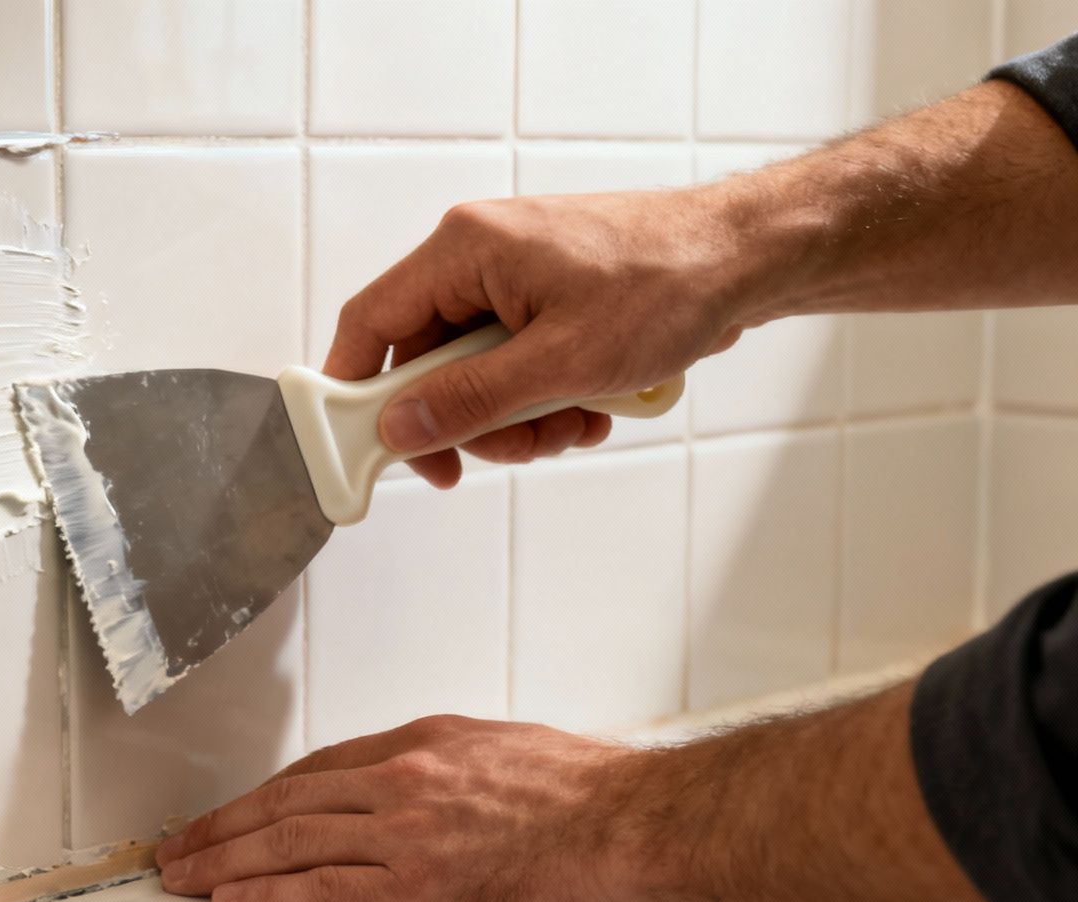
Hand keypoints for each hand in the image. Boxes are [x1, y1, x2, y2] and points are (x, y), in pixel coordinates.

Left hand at [153, 714, 659, 901]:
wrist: (642, 830)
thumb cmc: (606, 803)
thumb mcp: (523, 760)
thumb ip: (473, 776)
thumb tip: (464, 798)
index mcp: (431, 744)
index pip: (325, 768)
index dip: (272, 793)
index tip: (244, 809)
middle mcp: (405, 778)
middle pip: (287, 800)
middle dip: (226, 823)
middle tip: (183, 843)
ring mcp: (405, 831)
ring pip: (287, 840)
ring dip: (225, 858)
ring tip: (184, 874)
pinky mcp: (416, 886)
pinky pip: (319, 888)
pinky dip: (266, 893)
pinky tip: (231, 900)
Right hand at [333, 186, 762, 487]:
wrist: (748, 257)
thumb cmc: (668, 282)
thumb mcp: (561, 361)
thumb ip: (470, 399)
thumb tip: (399, 428)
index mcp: (465, 249)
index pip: (371, 322)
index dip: (357, 390)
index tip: (363, 447)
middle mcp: (479, 258)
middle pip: (427, 363)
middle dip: (470, 419)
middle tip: (513, 447)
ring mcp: (515, 280)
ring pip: (476, 375)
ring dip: (518, 417)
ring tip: (575, 421)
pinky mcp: (546, 301)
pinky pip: (516, 367)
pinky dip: (546, 399)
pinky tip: (591, 406)